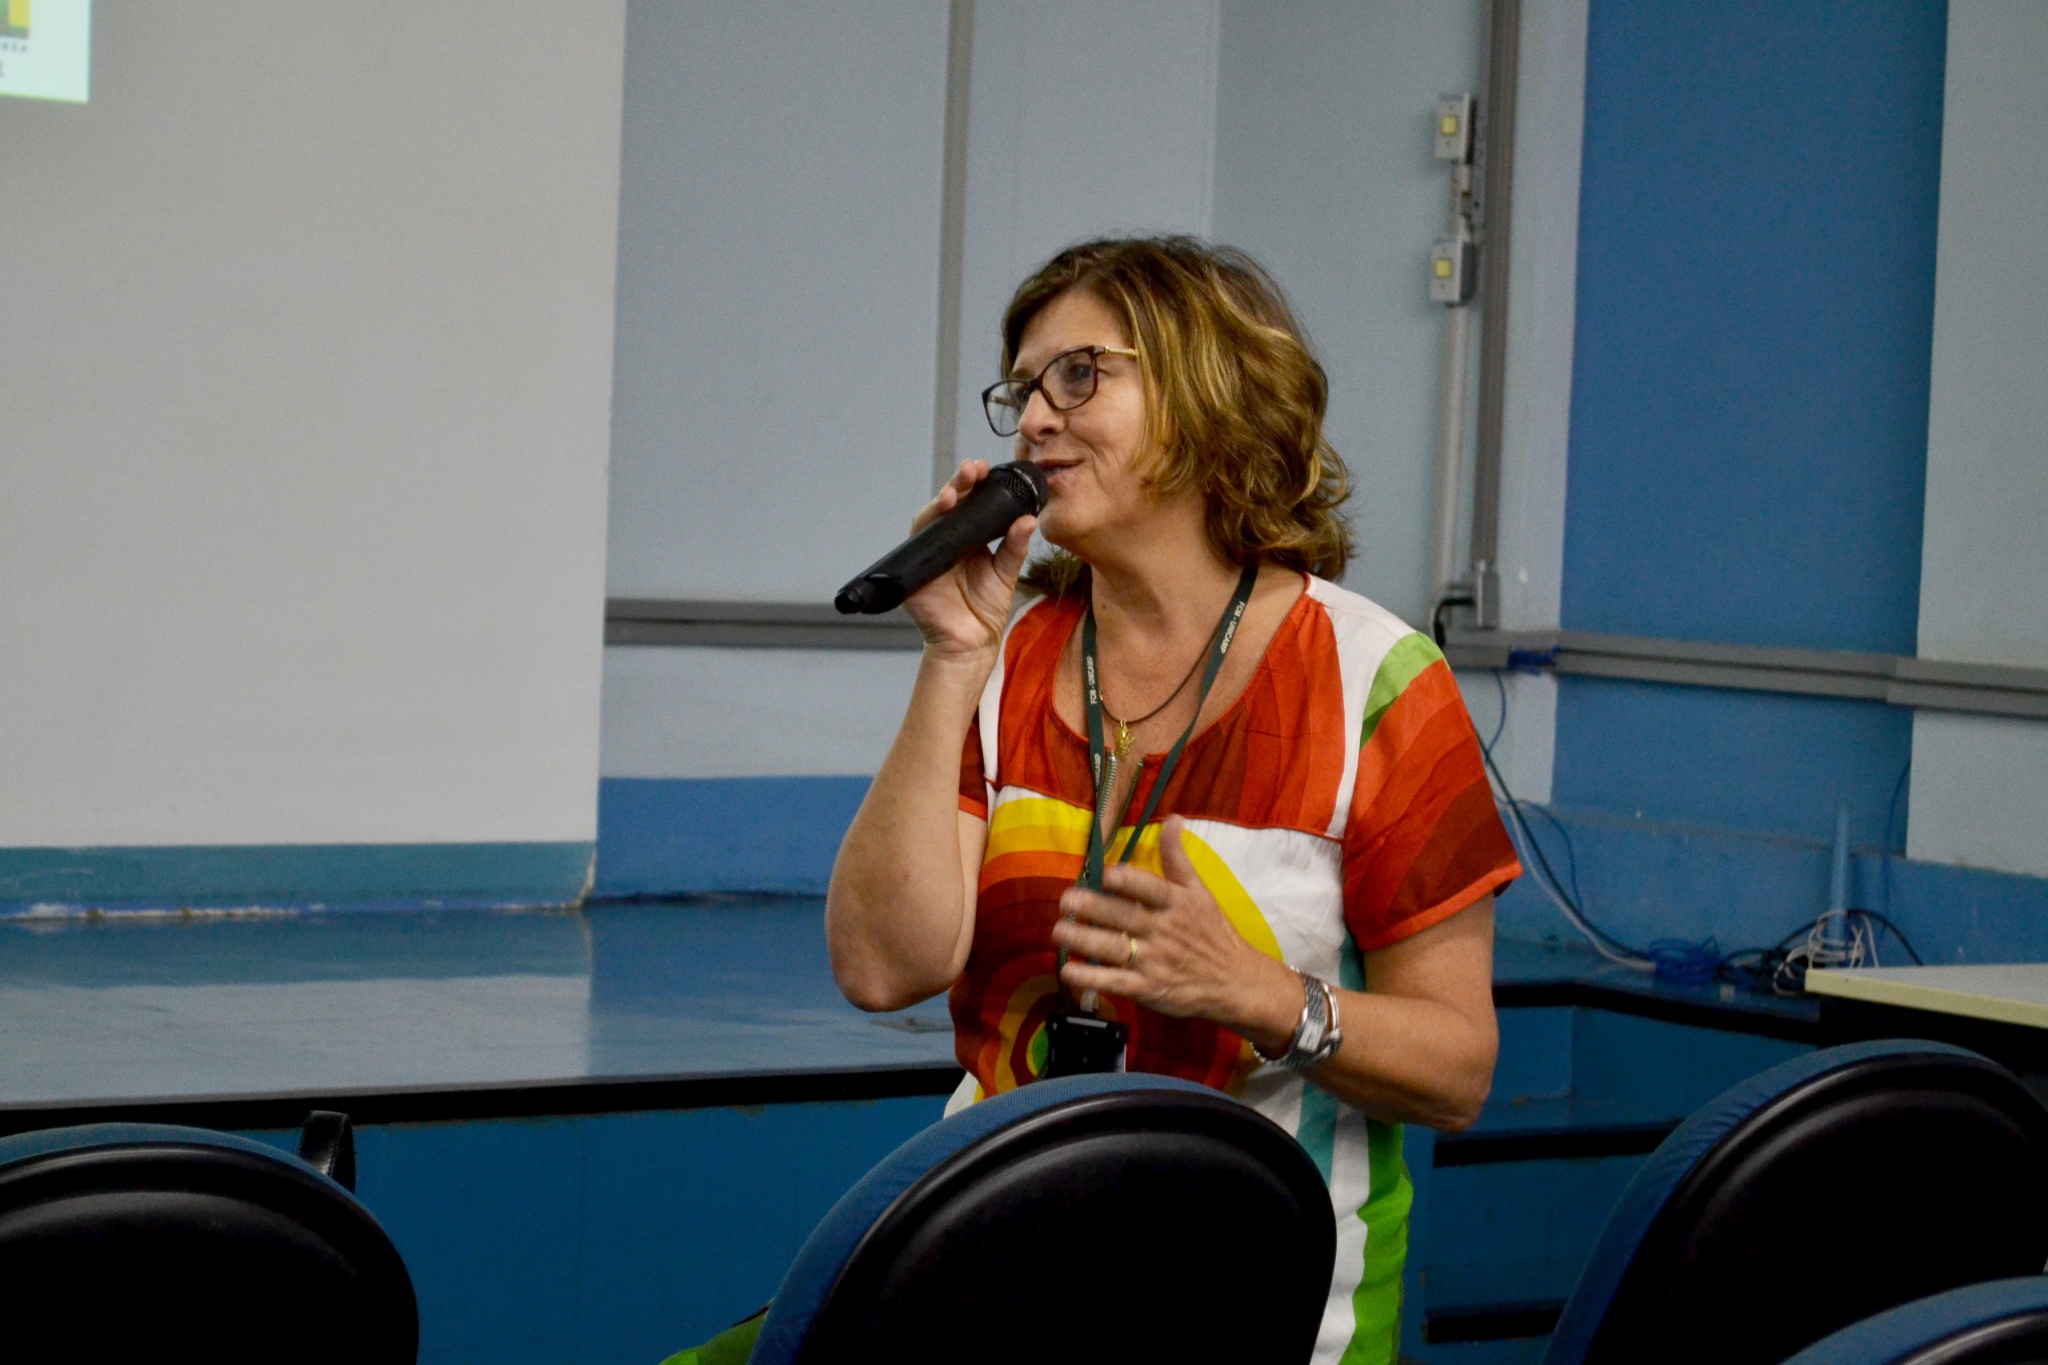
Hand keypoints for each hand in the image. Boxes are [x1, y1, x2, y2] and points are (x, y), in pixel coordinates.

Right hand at [901, 460, 1037, 658]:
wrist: (972, 644)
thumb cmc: (986, 609)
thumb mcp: (1007, 573)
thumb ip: (1015, 547)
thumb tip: (1028, 520)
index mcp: (967, 538)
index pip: (969, 504)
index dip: (975, 484)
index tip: (985, 469)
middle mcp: (946, 541)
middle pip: (948, 504)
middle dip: (958, 483)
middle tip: (971, 469)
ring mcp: (929, 553)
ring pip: (930, 518)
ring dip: (941, 501)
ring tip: (955, 490)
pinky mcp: (915, 569)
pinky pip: (917, 542)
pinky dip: (926, 526)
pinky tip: (940, 512)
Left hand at [1051, 816, 1301, 1048]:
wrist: (1235, 981)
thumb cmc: (1212, 931)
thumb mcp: (1200, 892)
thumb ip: (1177, 858)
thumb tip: (1173, 818)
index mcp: (1176, 903)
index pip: (1151, 889)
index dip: (1129, 882)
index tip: (1106, 874)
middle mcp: (1164, 931)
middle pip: (1125, 918)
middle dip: (1093, 909)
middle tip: (1065, 901)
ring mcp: (1156, 961)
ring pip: (1115, 949)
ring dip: (1084, 941)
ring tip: (1058, 931)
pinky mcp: (1149, 989)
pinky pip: (1116, 983)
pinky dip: (1092, 979)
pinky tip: (1068, 972)